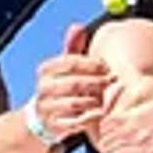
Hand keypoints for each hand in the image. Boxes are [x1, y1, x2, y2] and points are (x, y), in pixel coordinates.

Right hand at [27, 24, 109, 141]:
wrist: (41, 118)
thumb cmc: (60, 87)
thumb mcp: (62, 67)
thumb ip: (72, 48)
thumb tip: (78, 26)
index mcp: (45, 70)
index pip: (70, 62)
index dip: (91, 64)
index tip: (106, 67)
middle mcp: (43, 89)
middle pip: (74, 83)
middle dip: (96, 83)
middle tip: (110, 82)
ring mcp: (47, 108)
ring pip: (76, 103)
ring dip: (94, 101)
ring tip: (104, 98)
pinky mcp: (54, 126)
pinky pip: (76, 122)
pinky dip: (90, 117)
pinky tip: (99, 113)